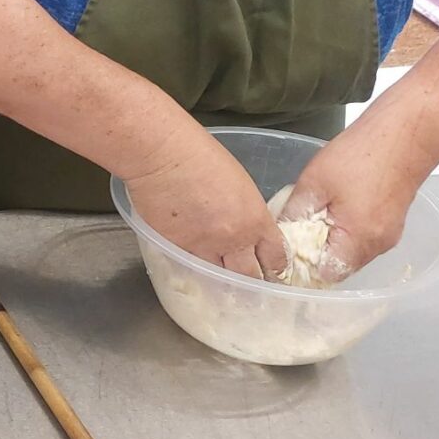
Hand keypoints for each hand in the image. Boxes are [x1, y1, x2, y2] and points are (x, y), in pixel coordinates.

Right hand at [123, 127, 286, 279]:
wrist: (163, 155)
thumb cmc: (198, 155)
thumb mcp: (240, 183)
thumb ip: (247, 210)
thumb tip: (245, 224)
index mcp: (255, 219)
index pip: (276, 257)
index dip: (275, 266)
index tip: (271, 270)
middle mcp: (234, 239)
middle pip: (250, 277)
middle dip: (251, 281)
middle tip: (249, 283)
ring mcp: (204, 246)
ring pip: (219, 278)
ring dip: (221, 278)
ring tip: (220, 278)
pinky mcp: (177, 248)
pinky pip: (190, 266)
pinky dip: (194, 265)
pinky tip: (193, 260)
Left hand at [277, 124, 427, 283]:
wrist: (406, 133)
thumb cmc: (360, 155)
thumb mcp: (313, 184)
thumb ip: (294, 214)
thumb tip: (279, 233)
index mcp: (358, 241)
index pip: (324, 276)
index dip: (301, 268)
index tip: (284, 253)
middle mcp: (378, 246)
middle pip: (339, 267)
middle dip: (314, 254)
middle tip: (294, 231)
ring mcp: (389, 235)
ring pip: (351, 252)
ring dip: (330, 241)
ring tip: (314, 216)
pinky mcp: (393, 223)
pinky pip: (364, 238)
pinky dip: (346, 231)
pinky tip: (334, 209)